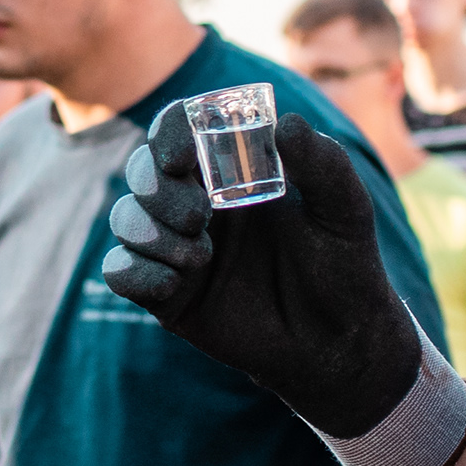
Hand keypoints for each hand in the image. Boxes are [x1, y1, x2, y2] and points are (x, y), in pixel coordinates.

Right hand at [101, 105, 423, 438]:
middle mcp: (196, 202)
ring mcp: (177, 247)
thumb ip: (323, 165)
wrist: (337, 342)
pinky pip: (120, 272)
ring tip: (200, 257)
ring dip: (150, 232)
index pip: (180, 129)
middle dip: (158, 188)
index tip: (181, 154)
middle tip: (199, 216)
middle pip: (142, 170)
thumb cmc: (343, 266)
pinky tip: (174, 283)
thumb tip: (285, 124)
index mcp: (231, 170)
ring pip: (125, 218)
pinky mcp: (167, 293)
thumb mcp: (345, 210)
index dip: (169, 131)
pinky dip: (135, 272)